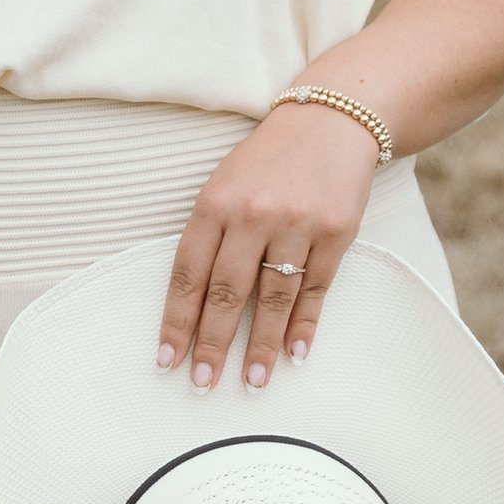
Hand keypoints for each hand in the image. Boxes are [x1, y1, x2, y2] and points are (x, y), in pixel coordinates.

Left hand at [157, 99, 381, 392]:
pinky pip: (317, 288)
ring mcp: (297, 224)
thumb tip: (194, 303)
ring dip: (261, 344)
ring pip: (274, 297)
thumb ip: (209, 236)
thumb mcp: (225, 184)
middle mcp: (254, 214)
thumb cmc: (269, 161)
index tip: (167, 360)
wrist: (333, 120)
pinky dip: (305, 324)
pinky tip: (294, 353)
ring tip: (252, 380)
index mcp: (216, 203)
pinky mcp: (337, 232)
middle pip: (227, 292)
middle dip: (212, 344)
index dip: (176, 321)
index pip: (189, 273)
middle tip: (202, 384)